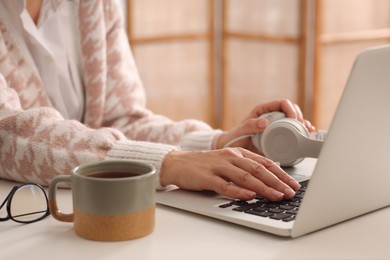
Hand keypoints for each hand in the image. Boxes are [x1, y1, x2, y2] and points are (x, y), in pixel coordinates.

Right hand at [160, 148, 300, 200]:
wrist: (178, 163)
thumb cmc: (205, 165)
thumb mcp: (228, 160)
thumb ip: (247, 165)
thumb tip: (271, 170)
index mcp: (237, 153)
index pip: (264, 163)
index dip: (280, 174)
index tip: (293, 184)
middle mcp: (230, 157)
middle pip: (258, 169)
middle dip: (277, 182)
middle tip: (290, 192)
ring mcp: (218, 166)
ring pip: (245, 177)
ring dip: (263, 187)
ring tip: (276, 196)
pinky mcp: (207, 177)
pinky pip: (225, 185)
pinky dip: (238, 191)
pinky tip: (249, 196)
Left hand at [216, 99, 314, 151]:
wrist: (232, 149)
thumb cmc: (235, 138)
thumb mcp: (241, 130)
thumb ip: (251, 125)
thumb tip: (265, 123)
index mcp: (263, 110)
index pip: (282, 103)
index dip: (291, 109)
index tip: (294, 119)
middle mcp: (271, 116)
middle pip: (291, 110)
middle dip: (299, 117)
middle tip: (302, 126)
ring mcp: (276, 126)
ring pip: (294, 121)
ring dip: (302, 124)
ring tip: (307, 130)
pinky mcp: (278, 136)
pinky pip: (292, 132)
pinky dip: (300, 133)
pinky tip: (305, 135)